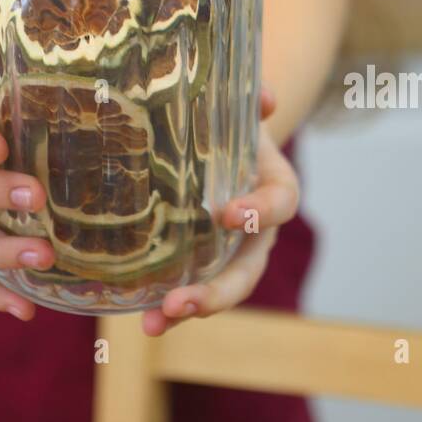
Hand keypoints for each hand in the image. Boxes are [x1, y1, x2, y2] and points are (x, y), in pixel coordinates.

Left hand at [141, 83, 298, 336]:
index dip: (260, 210)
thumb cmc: (228, 122)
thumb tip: (264, 97)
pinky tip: (141, 319)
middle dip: (217, 292)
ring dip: (189, 310)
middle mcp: (259, 231)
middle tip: (181, 302)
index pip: (280, 203)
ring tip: (153, 324)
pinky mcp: (202, 263)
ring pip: (220, 290)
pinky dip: (169, 308)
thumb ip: (248, 100)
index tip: (227, 214)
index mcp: (275, 187)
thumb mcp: (236, 108)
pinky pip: (191, 290)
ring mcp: (231, 253)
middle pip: (247, 270)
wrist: (220, 140)